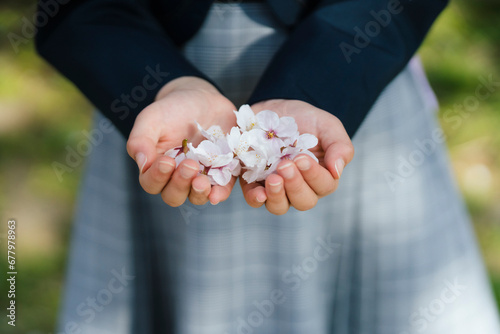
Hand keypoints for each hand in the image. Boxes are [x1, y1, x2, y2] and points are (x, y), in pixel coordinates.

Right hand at [127, 76, 236, 205]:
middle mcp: (177, 178)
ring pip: (196, 196)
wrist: (202, 99)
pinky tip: (217, 194)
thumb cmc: (172, 110)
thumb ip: (140, 140)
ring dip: (198, 192)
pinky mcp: (223, 173)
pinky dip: (219, 194)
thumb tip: (142, 164)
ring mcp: (200, 177)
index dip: (158, 177)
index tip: (167, 162)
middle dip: (180, 184)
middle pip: (173, 195)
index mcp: (156, 167)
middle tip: (189, 165)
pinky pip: (221, 189)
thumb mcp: (151, 119)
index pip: (152, 183)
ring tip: (201, 180)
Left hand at [240, 99, 353, 214]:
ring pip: (280, 206)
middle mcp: (300, 187)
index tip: (301, 158)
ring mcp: (277, 189)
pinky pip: (255, 201)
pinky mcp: (254, 184)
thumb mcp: (327, 126)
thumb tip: (337, 171)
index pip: (323, 186)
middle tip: (285, 165)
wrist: (275, 110)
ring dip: (277, 196)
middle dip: (295, 185)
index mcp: (321, 176)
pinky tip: (259, 192)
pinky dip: (256, 199)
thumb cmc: (306, 120)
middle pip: (303, 201)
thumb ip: (339, 147)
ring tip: (273, 179)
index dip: (314, 176)